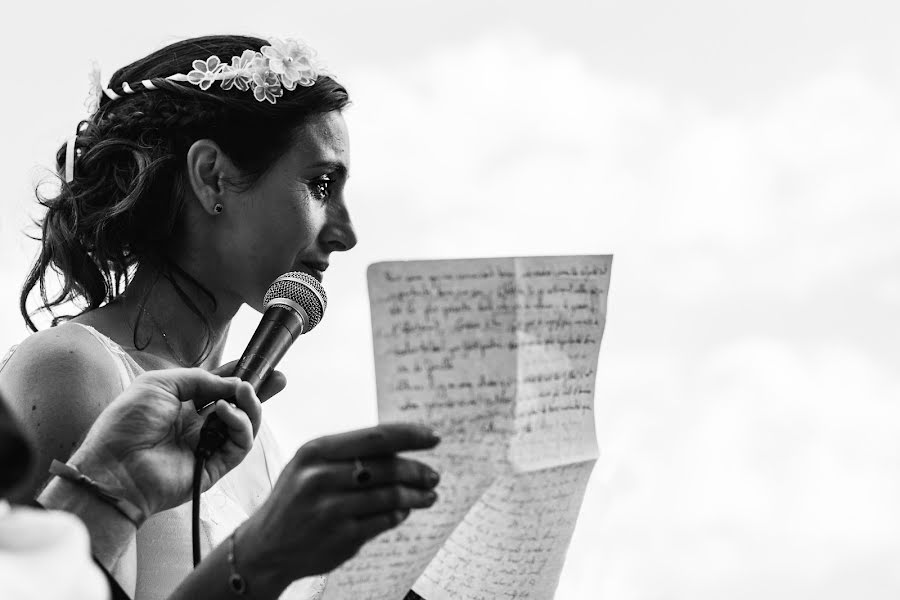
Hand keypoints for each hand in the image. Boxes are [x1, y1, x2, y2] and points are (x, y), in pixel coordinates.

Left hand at [68, 367, 282, 519]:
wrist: (113, 467)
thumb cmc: (127, 423)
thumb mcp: (159, 384)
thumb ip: (199, 379)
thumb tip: (231, 384)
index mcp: (182, 405)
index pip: (219, 389)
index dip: (238, 377)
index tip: (258, 364)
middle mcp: (198, 425)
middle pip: (239, 407)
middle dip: (259, 392)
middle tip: (277, 378)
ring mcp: (207, 446)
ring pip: (244, 425)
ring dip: (250, 406)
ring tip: (244, 392)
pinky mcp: (214, 467)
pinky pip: (239, 446)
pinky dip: (240, 425)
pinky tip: (226, 412)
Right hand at [236, 423, 440, 590]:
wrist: (263, 548)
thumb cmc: (296, 498)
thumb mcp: (311, 465)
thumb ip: (350, 453)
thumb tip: (402, 444)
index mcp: (316, 450)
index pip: (375, 437)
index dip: (410, 436)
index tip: (433, 437)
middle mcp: (321, 477)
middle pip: (386, 466)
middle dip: (417, 470)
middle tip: (434, 475)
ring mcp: (330, 509)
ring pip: (390, 495)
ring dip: (416, 495)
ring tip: (428, 495)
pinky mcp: (340, 537)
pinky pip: (383, 520)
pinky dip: (399, 514)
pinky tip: (403, 511)